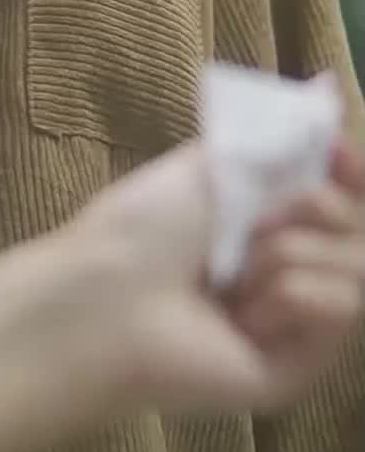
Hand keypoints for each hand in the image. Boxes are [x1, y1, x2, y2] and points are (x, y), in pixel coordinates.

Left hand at [71, 133, 364, 416]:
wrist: (110, 295)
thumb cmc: (146, 225)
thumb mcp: (214, 163)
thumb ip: (278, 135)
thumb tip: (327, 85)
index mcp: (267, 221)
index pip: (345, 196)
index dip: (352, 171)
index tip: (337, 153)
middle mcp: (289, 269)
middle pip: (359, 228)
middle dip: (313, 207)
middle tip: (254, 221)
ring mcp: (299, 322)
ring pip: (356, 267)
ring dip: (289, 253)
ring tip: (233, 275)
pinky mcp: (301, 366)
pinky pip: (341, 311)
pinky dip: (292, 297)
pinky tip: (242, 316)